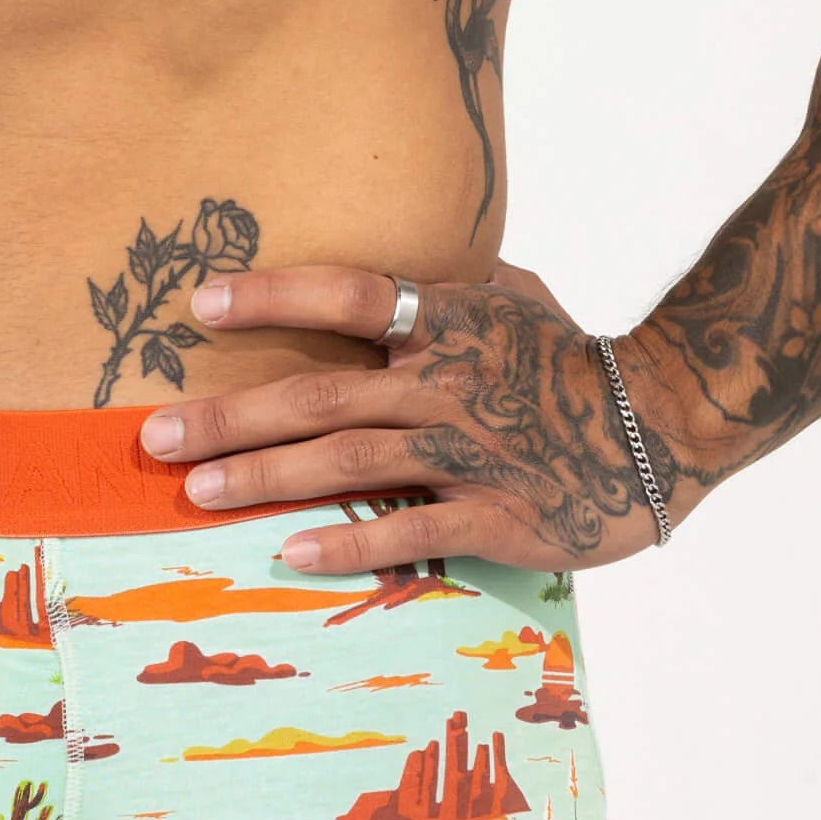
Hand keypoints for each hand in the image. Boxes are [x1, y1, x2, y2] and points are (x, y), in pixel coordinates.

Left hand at [139, 259, 701, 572]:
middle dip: (230, 415)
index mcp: (452, 322)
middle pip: (321, 393)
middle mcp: (448, 384)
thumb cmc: (574, 359)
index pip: (352, 294)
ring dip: (264, 477)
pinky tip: (289, 553)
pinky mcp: (495, 516)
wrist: (667, 426)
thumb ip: (445, 281)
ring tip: (194, 491)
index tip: (200, 306)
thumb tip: (382, 266)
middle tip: (154, 435)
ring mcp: (469, 452)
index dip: (274, 296)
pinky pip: (410, 532)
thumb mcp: (516, 295)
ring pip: (348, 463)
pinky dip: (350, 544)